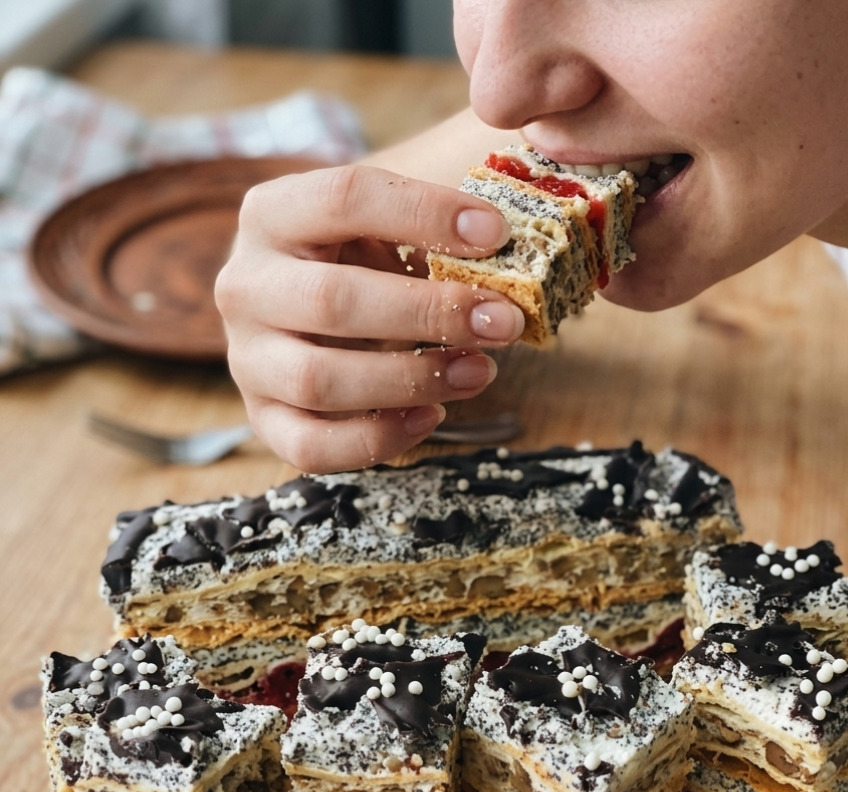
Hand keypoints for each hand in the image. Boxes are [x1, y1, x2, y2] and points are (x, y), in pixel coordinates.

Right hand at [215, 163, 523, 472]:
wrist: (316, 309)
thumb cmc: (364, 258)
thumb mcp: (391, 220)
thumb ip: (440, 223)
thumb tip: (513, 246)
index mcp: (271, 214)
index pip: (343, 198)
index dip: (424, 213)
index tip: (496, 233)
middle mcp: (245, 285)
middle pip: (330, 301)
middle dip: (428, 313)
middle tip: (502, 321)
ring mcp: (248, 358)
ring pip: (318, 380)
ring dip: (410, 379)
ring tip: (479, 371)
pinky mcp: (265, 419)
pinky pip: (311, 446)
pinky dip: (378, 438)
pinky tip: (431, 415)